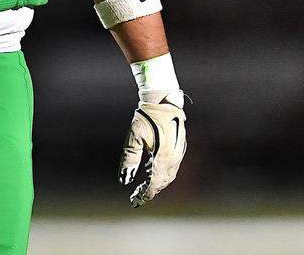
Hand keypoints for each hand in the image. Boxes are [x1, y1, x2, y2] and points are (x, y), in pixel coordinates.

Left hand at [119, 89, 185, 206]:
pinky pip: (171, 167)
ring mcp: (178, 153)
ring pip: (168, 176)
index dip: (145, 194)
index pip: (154, 184)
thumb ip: (130, 160)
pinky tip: (153, 172)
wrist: (163, 101)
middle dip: (150, 190)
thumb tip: (124, 180)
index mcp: (163, 158)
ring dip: (157, 183)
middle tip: (136, 196)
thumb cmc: (146, 117)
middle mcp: (174, 158)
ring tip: (143, 187)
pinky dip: (162, 174)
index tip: (135, 201)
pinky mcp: (179, 147)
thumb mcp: (134, 138)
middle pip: (162, 182)